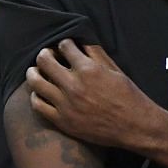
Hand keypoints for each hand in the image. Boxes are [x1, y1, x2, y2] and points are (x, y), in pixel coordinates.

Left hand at [27, 39, 161, 152]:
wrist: (134, 126)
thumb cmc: (127, 96)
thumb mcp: (114, 69)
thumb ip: (95, 54)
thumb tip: (80, 41)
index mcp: (88, 69)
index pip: (64, 46)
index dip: (63, 44)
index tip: (64, 47)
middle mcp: (74, 85)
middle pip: (44, 61)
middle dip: (44, 54)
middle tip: (46, 56)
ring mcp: (65, 104)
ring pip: (35, 82)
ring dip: (33, 73)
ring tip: (35, 71)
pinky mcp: (62, 121)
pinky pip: (38, 105)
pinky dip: (35, 96)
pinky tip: (39, 93)